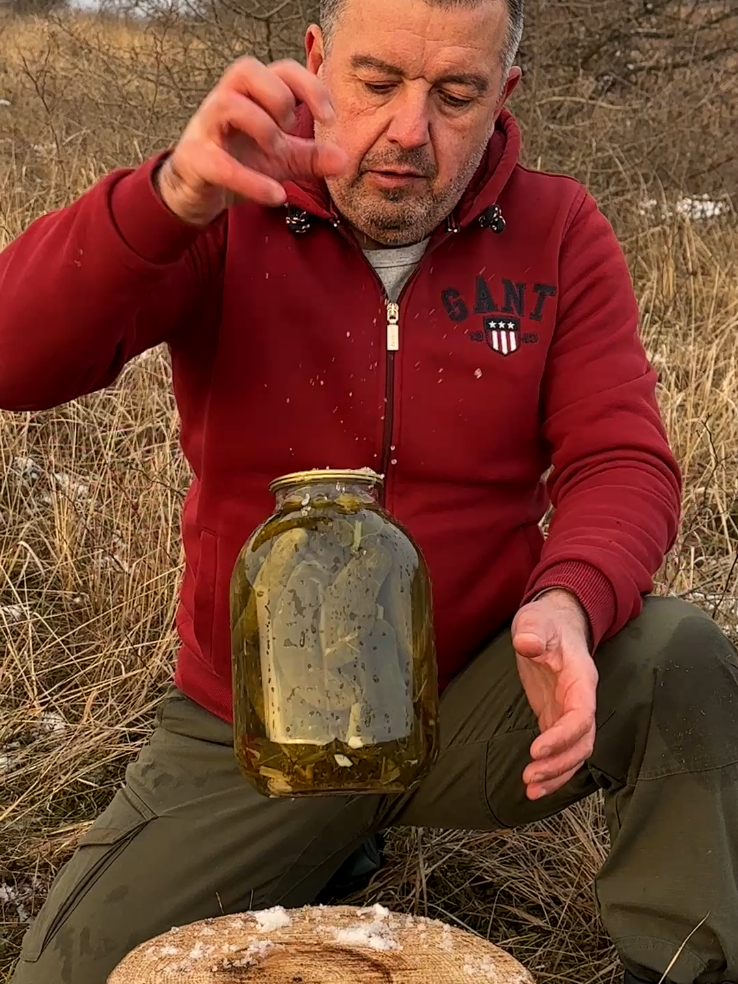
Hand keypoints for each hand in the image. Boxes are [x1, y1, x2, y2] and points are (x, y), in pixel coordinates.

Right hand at [156, 57, 347, 226]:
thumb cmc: (239, 162)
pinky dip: (251, 181)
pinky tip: (276, 195)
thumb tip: (345, 160)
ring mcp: (206, 127)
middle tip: (292, 128)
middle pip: (246, 70)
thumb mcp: (282, 159)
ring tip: (277, 151)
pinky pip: (221, 164)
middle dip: (278, 96)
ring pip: (227, 104)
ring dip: (262, 127)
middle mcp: (225, 101)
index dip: (308, 85)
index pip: (280, 69)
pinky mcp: (196, 160)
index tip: (330, 116)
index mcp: (250, 95)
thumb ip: (312, 157)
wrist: (199, 194)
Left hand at [512, 589, 597, 800]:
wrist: (555, 622)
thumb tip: (527, 644)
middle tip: (530, 777)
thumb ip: (533, 632)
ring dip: (556, 774)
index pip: (581, 714)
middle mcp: (581, 699)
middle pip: (582, 742)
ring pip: (575, 752)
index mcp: (581, 678)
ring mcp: (570, 710)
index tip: (537, 750)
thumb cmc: (546, 621)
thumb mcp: (536, 620)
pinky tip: (534, 785)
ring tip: (531, 790)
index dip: (563, 736)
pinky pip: (560, 749)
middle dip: (559, 764)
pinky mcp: (556, 716)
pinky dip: (551, 769)